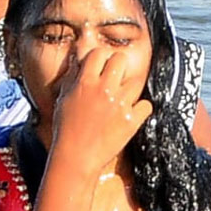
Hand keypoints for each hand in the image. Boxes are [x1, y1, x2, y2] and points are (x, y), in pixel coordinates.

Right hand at [49, 49, 152, 177]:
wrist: (76, 157)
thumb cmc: (66, 130)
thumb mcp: (63, 99)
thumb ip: (72, 78)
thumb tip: (78, 61)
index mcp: (84, 83)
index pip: (98, 53)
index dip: (100, 59)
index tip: (100, 67)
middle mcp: (103, 89)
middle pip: (120, 59)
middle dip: (118, 67)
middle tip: (115, 79)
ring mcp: (120, 104)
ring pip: (136, 81)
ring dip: (129, 89)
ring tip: (121, 99)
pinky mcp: (131, 120)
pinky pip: (146, 105)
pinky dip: (141, 110)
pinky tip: (131, 114)